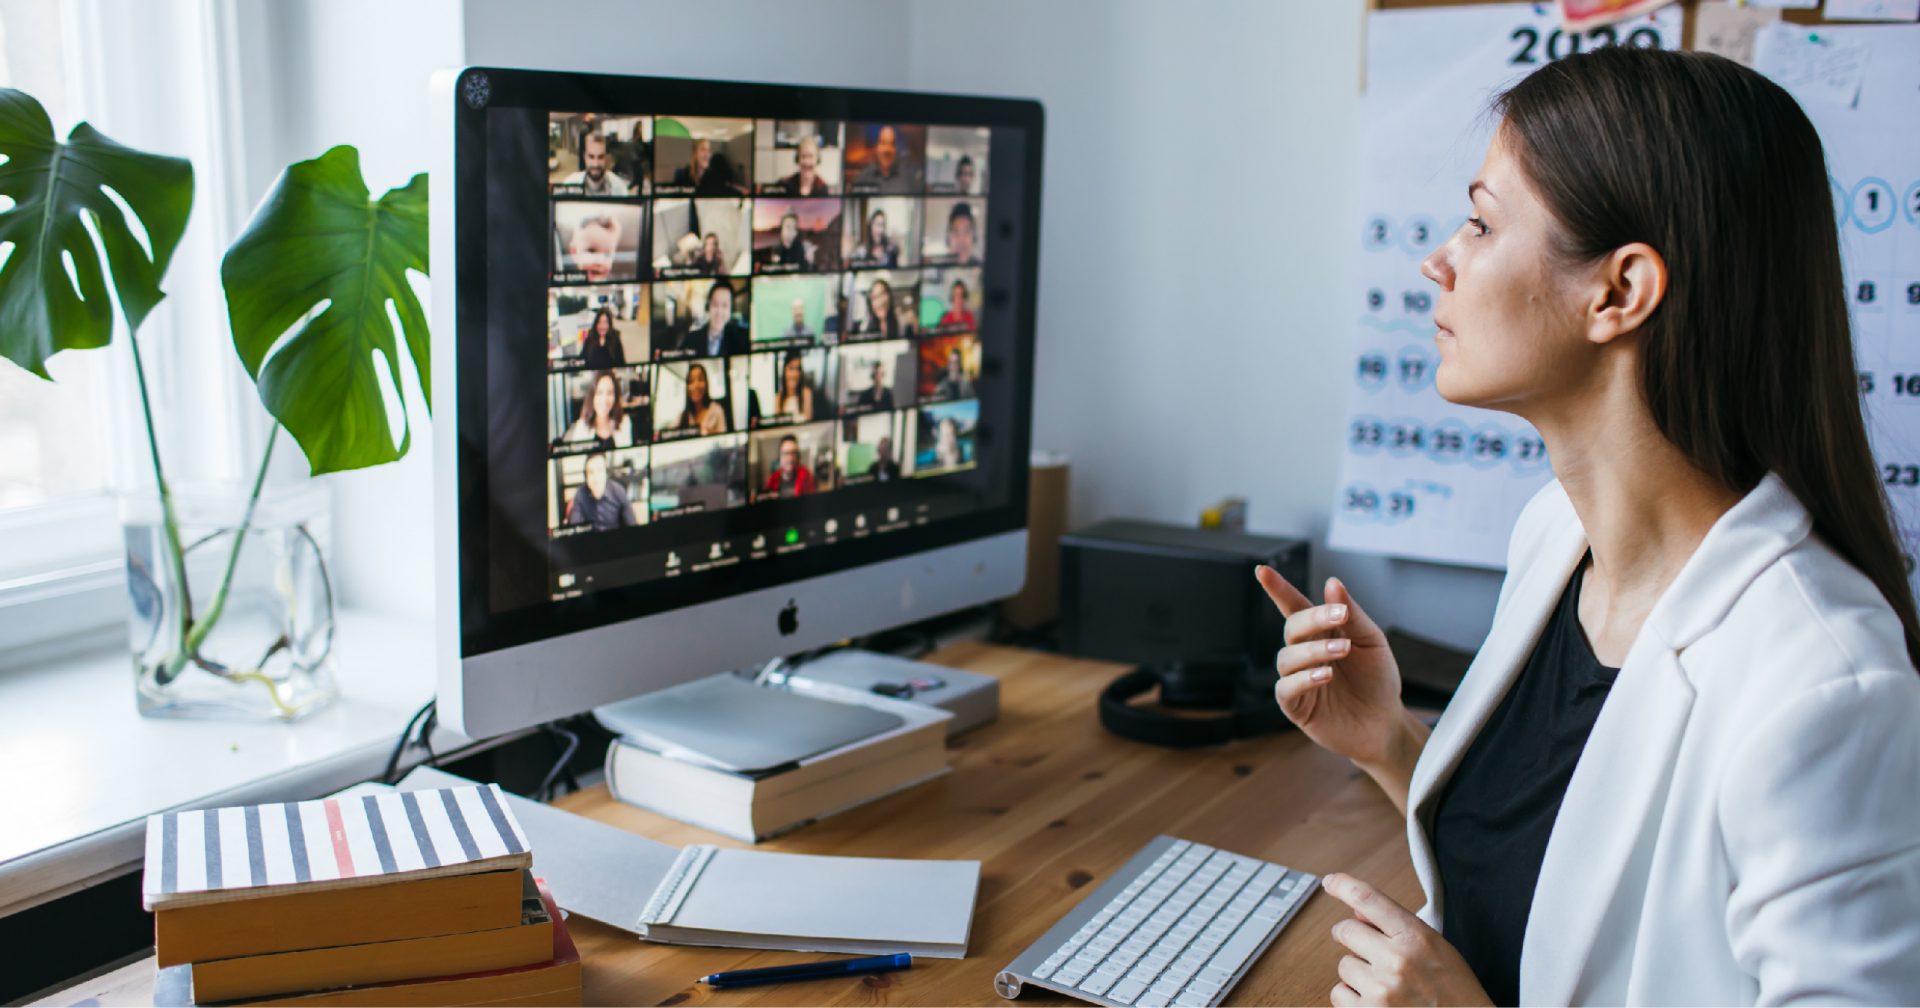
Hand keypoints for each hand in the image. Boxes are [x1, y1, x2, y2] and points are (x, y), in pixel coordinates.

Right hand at [1256, 568, 1407, 768]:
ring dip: (1313, 651)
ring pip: (1287, 658)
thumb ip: (1351, 614)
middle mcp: (1305, 653)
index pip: (1294, 605)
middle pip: (1292, 628)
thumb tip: (1332, 583)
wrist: (1385, 722)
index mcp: (1321, 632)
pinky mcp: (1296, 706)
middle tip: (1340, 618)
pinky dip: (1302, 679)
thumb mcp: (1371, 640)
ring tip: (1341, 652)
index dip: (1277, 588)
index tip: (1263, 570)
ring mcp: (1298, 679)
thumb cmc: (1377, 679)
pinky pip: (1286, 689)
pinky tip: (1324, 676)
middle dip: (1312, 619)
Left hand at [1323, 873, 1491, 1006]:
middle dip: (1351, 937)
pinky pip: (1338, 994)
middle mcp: (1397, 961)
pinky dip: (1352, 997)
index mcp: (1416, 938)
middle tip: (1365, 948)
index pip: (1369, 899)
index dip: (1344, 886)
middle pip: (1346, 931)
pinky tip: (1375, 1000)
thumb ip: (1399, 928)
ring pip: (1343, 965)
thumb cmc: (1456, 993)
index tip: (1332, 882)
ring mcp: (1381, 990)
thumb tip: (1358, 912)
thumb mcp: (1437, 949)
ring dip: (1357, 972)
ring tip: (1384, 983)